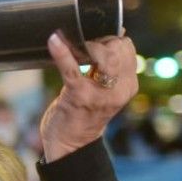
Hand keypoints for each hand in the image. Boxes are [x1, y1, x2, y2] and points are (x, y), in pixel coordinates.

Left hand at [39, 31, 138, 161]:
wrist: (71, 146)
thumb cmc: (84, 113)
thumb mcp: (106, 90)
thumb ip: (111, 68)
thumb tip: (115, 34)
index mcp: (128, 86)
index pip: (127, 49)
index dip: (111, 37)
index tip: (95, 38)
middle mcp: (119, 90)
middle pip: (119, 49)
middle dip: (101, 39)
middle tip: (84, 43)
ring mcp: (100, 94)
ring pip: (105, 55)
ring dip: (87, 44)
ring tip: (73, 44)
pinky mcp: (78, 96)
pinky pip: (71, 69)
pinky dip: (61, 53)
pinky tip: (54, 41)